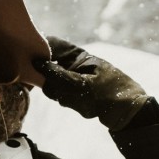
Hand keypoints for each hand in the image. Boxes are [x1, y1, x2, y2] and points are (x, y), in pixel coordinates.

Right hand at [34, 36, 148, 131]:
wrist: (131, 113)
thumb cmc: (109, 94)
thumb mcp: (80, 85)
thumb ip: (56, 75)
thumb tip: (36, 63)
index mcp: (78, 56)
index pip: (53, 45)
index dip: (39, 49)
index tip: (28, 59)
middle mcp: (76, 65)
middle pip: (50, 68)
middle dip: (52, 81)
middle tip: (62, 90)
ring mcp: (77, 79)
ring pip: (56, 84)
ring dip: (64, 95)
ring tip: (82, 101)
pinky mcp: (79, 93)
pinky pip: (65, 96)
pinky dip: (72, 102)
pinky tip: (86, 107)